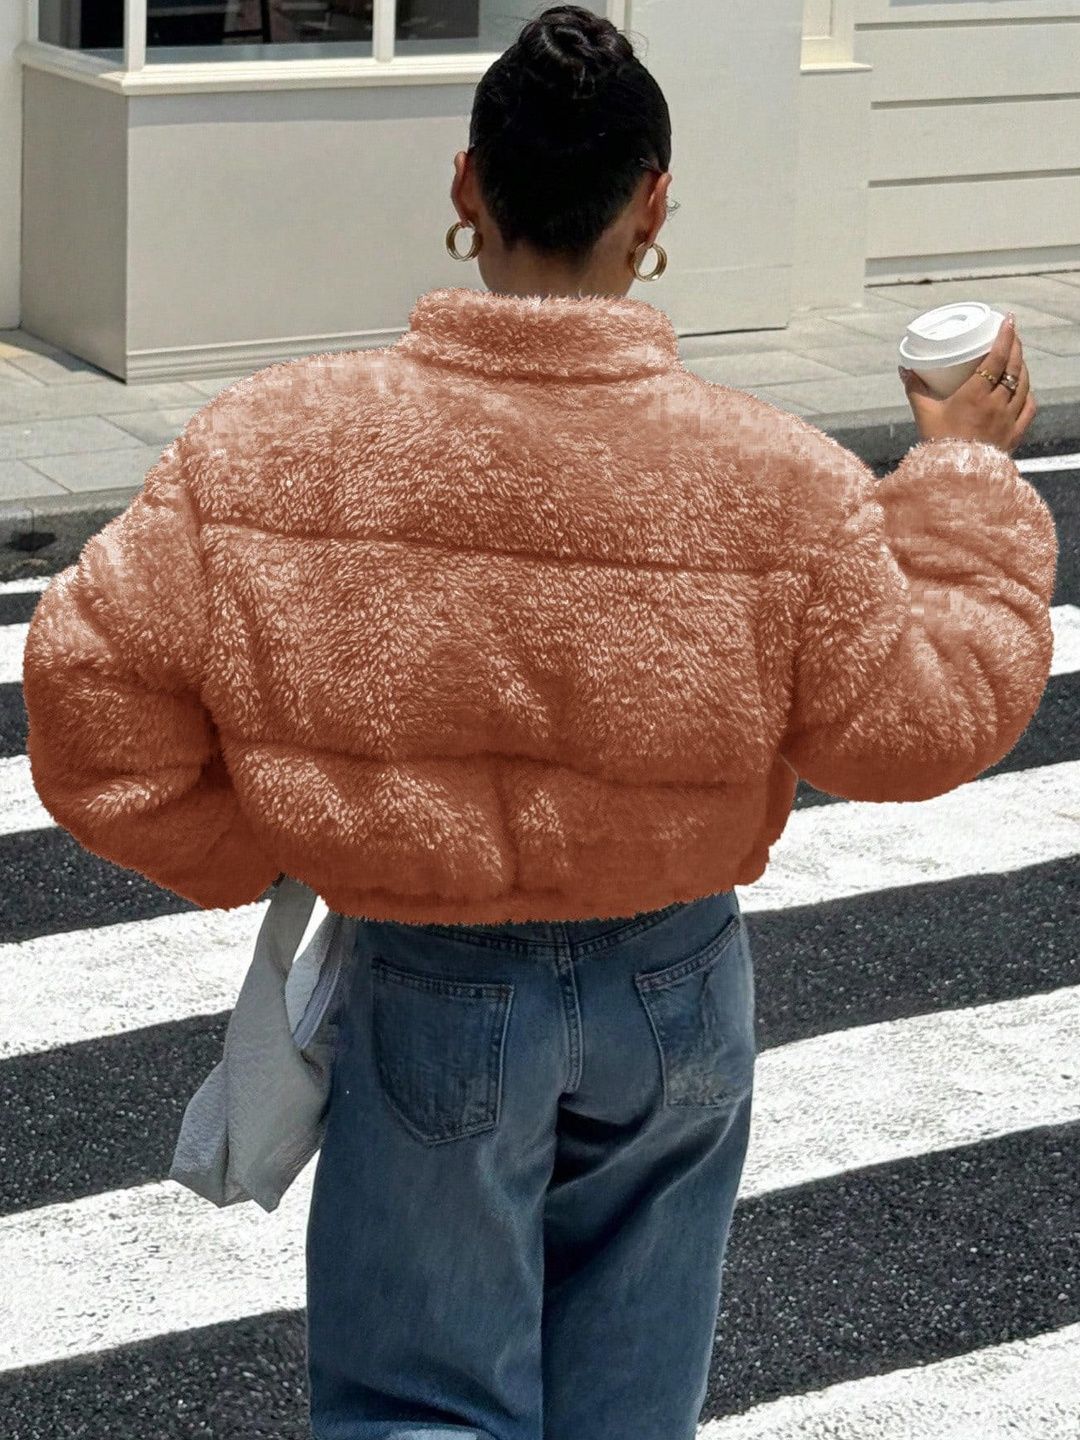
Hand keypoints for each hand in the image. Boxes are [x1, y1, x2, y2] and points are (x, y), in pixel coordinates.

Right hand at [898, 313, 1036, 454]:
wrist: (954, 477)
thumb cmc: (938, 444)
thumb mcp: (924, 413)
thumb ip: (915, 389)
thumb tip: (905, 369)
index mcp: (975, 395)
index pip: (997, 358)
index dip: (1005, 336)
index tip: (1007, 320)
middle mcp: (996, 404)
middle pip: (1014, 366)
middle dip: (1016, 346)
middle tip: (1012, 333)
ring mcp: (1008, 419)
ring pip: (1023, 384)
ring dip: (1022, 367)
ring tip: (1016, 358)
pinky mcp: (1015, 434)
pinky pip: (1028, 407)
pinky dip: (1027, 394)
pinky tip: (1023, 389)